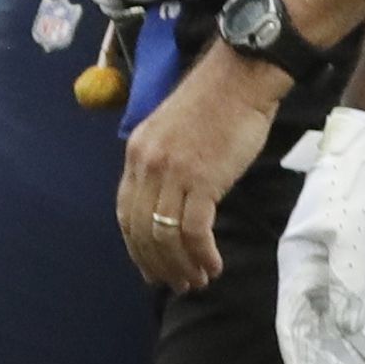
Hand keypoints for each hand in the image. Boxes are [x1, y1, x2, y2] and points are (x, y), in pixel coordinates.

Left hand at [116, 47, 283, 290]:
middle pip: (141, 230)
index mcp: (136, 154)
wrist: (239, 79)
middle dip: (157, 264)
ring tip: (197, 281)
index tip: (150, 268)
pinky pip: (194, 231)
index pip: (125, 213)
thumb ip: (164, 166)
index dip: (136, 247)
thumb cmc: (215, 105)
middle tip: (176, 284)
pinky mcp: (202, 180)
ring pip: (166, 235)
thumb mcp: (171, 133)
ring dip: (181, 265)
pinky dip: (202, 254)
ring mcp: (172, 173)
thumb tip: (169, 204)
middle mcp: (147, 165)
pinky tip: (213, 265)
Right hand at [276, 106, 364, 363]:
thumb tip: (344, 327)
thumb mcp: (350, 229)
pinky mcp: (350, 267)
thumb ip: (344, 278)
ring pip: (335, 332)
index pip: (294, 331)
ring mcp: (327, 272)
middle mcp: (307, 276)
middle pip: (315, 339)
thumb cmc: (357, 181)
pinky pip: (352, 315)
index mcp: (298, 267)